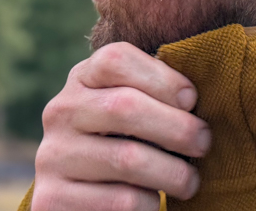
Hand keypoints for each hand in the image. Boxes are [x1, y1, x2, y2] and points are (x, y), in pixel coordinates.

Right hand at [32, 42, 210, 210]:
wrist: (86, 199)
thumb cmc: (129, 141)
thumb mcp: (136, 108)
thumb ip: (156, 93)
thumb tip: (193, 98)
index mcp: (82, 79)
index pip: (115, 60)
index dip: (161, 77)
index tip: (192, 99)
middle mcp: (60, 111)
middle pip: (123, 106)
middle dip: (176, 127)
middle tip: (203, 142)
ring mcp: (52, 155)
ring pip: (126, 158)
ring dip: (172, 172)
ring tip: (191, 181)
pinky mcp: (52, 199)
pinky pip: (119, 200)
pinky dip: (149, 203)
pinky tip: (155, 201)